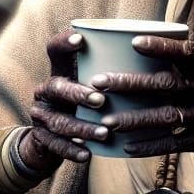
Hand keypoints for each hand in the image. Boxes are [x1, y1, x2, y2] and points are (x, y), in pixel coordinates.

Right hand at [21, 30, 109, 169]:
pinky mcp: (40, 137)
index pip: (55, 50)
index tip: (81, 39)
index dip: (64, 43)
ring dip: (82, 128)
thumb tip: (153, 58)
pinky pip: (55, 145)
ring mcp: (41, 114)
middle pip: (57, 87)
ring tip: (104, 133)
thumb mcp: (92, 86)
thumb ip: (111, 74)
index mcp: (59, 72)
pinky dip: (71, 151)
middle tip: (101, 100)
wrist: (52, 138)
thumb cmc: (84, 105)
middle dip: (78, 94)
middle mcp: (46, 90)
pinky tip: (87, 154)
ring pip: (59, 121)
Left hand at [92, 35, 193, 165]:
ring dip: (133, 119)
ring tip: (107, 121)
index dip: (160, 46)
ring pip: (165, 117)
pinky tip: (127, 147)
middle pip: (166, 84)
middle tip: (99, 82)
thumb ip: (189, 70)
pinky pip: (173, 144)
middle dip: (129, 83)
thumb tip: (147, 55)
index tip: (133, 42)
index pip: (185, 52)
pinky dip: (149, 146)